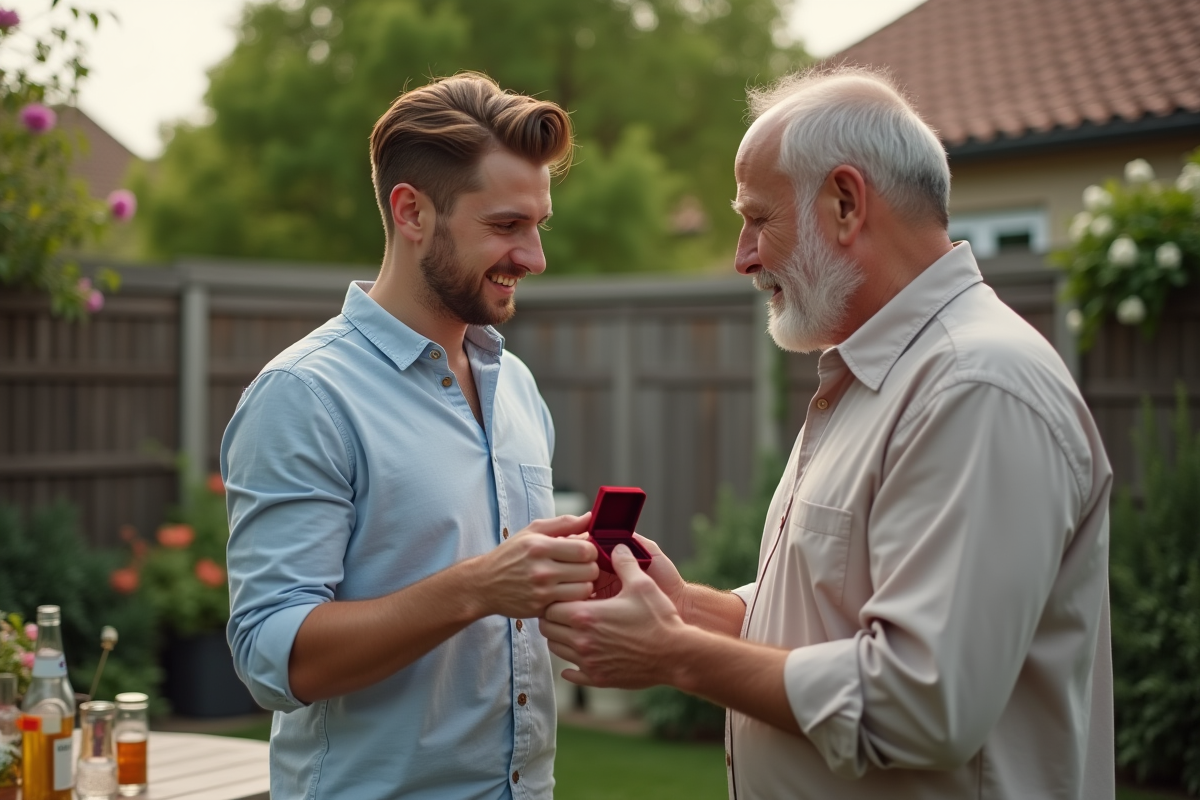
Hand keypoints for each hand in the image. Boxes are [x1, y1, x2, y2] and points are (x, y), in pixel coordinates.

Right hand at [473, 514, 598, 618]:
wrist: (484, 584)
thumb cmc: (510, 555)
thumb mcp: (531, 532)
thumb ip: (563, 523)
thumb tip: (589, 517)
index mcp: (540, 546)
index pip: (586, 549)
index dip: (591, 550)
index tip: (584, 552)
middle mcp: (541, 570)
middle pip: (590, 570)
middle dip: (590, 567)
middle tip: (580, 567)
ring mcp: (541, 592)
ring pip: (585, 589)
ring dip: (584, 584)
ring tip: (574, 580)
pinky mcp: (541, 609)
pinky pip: (572, 605)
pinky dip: (573, 599)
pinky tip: (565, 593)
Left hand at [541, 544, 685, 689]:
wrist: (676, 654)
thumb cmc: (658, 619)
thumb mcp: (642, 584)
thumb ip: (624, 562)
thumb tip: (616, 546)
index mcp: (585, 616)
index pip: (550, 607)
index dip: (555, 599)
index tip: (565, 594)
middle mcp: (581, 641)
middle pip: (547, 629)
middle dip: (553, 617)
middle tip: (565, 609)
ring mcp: (588, 662)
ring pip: (557, 649)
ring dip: (561, 637)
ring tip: (575, 628)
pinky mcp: (598, 678)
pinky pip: (572, 674)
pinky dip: (570, 665)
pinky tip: (581, 656)